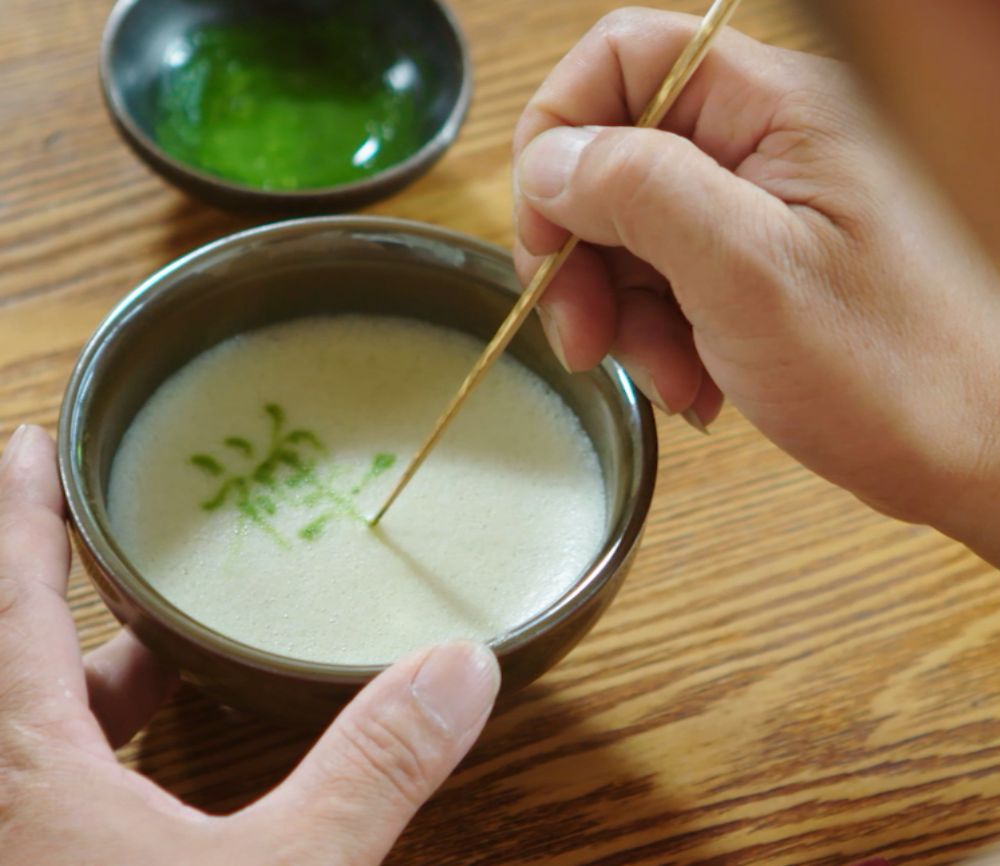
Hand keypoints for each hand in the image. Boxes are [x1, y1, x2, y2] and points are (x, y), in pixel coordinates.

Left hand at [0, 426, 499, 864]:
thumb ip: (370, 769)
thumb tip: (459, 670)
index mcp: (26, 769)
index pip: (10, 601)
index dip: (21, 515)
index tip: (34, 443)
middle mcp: (3, 802)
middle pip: (13, 663)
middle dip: (71, 599)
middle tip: (130, 553)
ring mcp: (15, 844)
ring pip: (29, 736)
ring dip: (88, 690)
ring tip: (166, 664)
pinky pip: (43, 799)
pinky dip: (91, 767)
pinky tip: (156, 795)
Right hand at [512, 8, 999, 525]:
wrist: (988, 450)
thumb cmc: (896, 367)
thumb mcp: (746, 273)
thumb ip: (638, 190)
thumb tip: (551, 158)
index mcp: (776, 107)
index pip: (622, 57)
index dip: (560, 136)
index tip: (547, 235)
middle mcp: (776, 140)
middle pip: (622, 151)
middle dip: (588, 249)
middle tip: (585, 335)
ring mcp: (778, 205)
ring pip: (644, 228)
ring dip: (629, 311)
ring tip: (669, 378)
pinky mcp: (780, 265)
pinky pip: (685, 279)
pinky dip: (671, 336)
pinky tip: (698, 388)